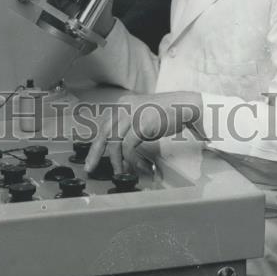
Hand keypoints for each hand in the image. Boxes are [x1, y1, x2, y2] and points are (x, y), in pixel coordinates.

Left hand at [84, 91, 203, 175]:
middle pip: (103, 132)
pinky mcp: (141, 124)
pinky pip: (129, 147)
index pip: (103, 124)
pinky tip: (140, 166)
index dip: (96, 142)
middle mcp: (124, 107)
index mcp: (123, 103)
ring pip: (114, 142)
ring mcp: (133, 115)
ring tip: (122, 172)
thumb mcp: (142, 116)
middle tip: (90, 167)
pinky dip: (132, 160)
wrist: (186, 107)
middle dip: (95, 152)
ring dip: (117, 161)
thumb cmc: (167, 113)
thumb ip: (129, 127)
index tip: (92, 157)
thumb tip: (117, 147)